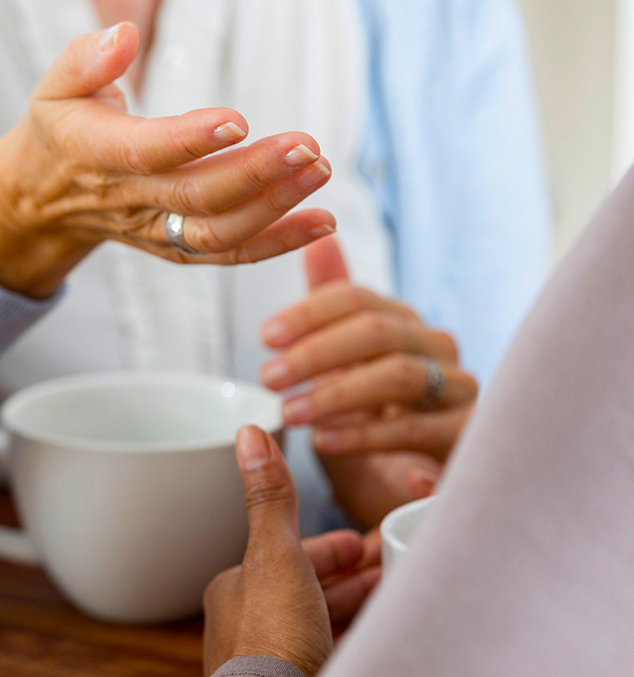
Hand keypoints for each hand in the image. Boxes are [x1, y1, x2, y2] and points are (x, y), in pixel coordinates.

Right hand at [0, 22, 335, 297]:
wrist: (43, 201)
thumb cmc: (60, 131)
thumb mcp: (54, 87)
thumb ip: (86, 61)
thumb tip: (123, 35)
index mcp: (94, 154)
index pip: (144, 152)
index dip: (190, 141)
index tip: (237, 120)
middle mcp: (127, 200)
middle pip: (194, 198)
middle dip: (254, 174)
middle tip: (306, 147)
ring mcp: (154, 230)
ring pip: (217, 232)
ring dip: (274, 208)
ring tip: (320, 171)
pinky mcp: (175, 246)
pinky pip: (227, 254)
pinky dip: (277, 242)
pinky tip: (322, 221)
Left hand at [203, 427, 379, 676]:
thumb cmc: (272, 646)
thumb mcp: (277, 558)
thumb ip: (272, 499)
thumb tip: (250, 433)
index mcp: (237, 591)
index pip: (292, 557)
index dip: (332, 548)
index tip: (368, 542)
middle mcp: (249, 625)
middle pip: (313, 589)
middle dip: (355, 575)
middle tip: (395, 563)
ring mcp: (276, 657)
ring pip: (326, 621)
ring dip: (362, 604)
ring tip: (399, 593)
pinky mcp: (302, 673)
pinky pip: (338, 645)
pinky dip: (364, 633)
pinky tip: (384, 631)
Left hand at [260, 237, 476, 462]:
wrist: (399, 490)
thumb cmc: (367, 420)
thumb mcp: (339, 365)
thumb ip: (328, 308)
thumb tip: (317, 240)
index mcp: (403, 324)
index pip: (358, 300)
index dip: (310, 313)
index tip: (265, 337)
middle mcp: (437, 349)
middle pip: (379, 333)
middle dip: (317, 353)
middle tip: (269, 377)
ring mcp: (459, 391)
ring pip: (400, 376)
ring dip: (337, 394)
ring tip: (291, 413)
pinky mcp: (466, 437)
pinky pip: (415, 430)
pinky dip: (368, 436)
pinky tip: (326, 441)